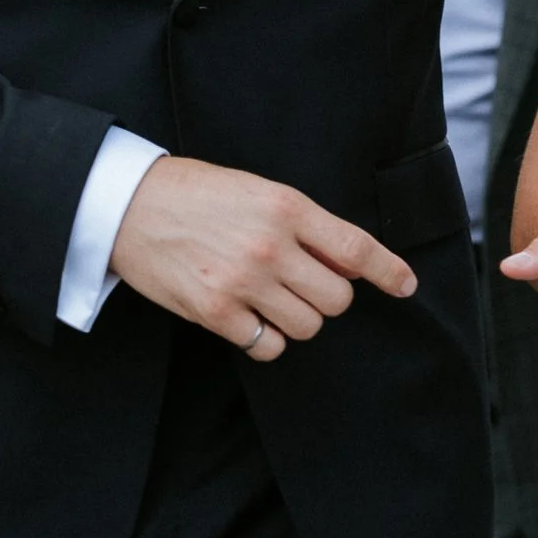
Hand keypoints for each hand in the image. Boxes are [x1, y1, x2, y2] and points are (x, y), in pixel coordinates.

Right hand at [109, 156, 415, 362]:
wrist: (129, 205)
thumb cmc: (198, 194)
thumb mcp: (260, 191)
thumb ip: (307, 226)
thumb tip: (352, 265)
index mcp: (287, 207)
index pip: (355, 248)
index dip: (389, 271)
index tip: (407, 286)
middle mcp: (271, 245)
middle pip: (337, 299)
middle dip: (328, 296)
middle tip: (301, 283)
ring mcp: (243, 281)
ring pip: (308, 326)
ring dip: (298, 318)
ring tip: (270, 296)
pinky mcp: (215, 312)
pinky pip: (269, 346)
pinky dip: (267, 339)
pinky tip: (250, 317)